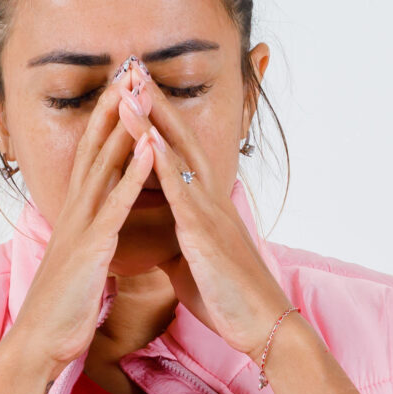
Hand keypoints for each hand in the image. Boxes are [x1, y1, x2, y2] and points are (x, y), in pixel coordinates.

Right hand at [0, 59, 159, 372]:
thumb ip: (89, 240)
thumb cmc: (61, 310)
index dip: (107, 121)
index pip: (92, 156)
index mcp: (76, 214)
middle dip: (112, 107)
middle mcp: (75, 211)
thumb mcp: (78, 264)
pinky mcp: (91, 246)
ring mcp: (81, 226)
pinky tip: (149, 148)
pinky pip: (117, 204)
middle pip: (95, 147)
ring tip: (138, 90)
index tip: (122, 89)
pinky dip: (133, 174)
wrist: (39, 343)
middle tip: (129, 68)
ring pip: (104, 164)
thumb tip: (99, 230)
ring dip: (123, 126)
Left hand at [122, 74, 290, 352]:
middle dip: (156, 103)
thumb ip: (180, 237)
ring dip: (155, 122)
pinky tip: (148, 141)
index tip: (138, 90)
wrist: (260, 324)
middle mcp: (209, 199)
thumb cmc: (227, 295)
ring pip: (179, 156)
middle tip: (133, 68)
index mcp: (204, 204)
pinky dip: (164, 165)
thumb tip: (165, 233)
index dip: (159, 119)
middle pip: (180, 138)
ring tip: (132, 90)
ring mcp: (209, 213)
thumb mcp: (195, 259)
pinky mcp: (206, 235)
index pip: (178, 151)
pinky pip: (182, 194)